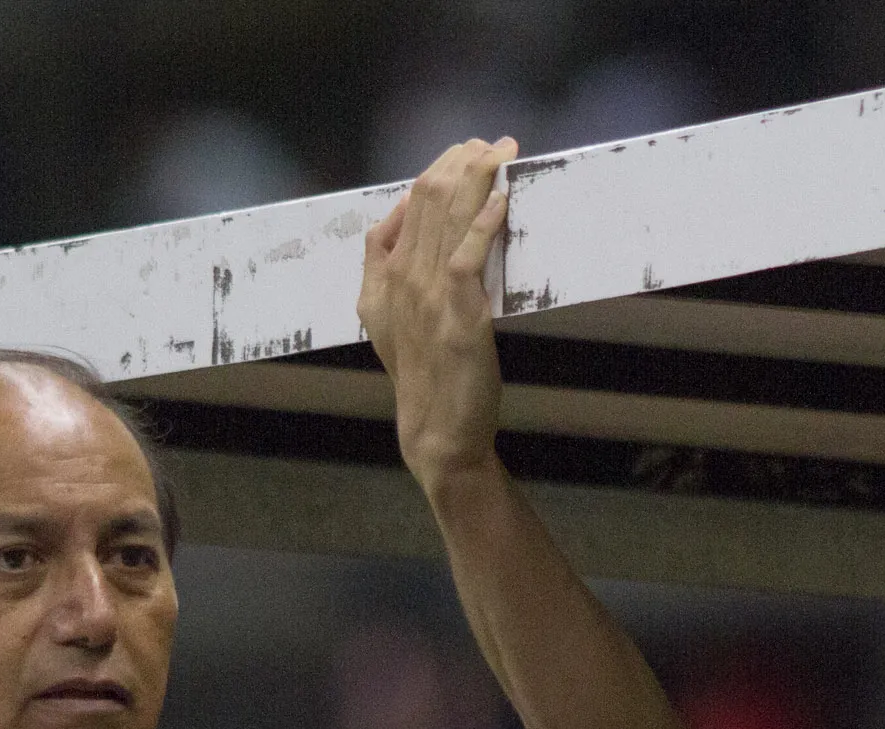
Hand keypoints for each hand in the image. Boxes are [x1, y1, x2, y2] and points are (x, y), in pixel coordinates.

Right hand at [360, 137, 516, 487]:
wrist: (435, 430)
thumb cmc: (423, 375)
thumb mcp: (385, 316)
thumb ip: (382, 265)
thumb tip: (395, 215)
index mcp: (384, 274)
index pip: (410, 202)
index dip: (440, 169)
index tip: (470, 150)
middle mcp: (400, 278)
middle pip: (429, 200)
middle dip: (463, 164)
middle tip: (497, 143)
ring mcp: (427, 295)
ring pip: (447, 219)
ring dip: (478, 180)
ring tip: (502, 153)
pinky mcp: (458, 316)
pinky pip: (467, 257)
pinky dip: (485, 224)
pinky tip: (503, 199)